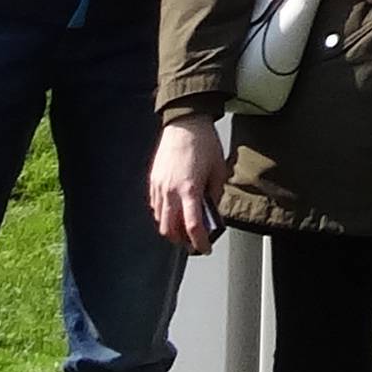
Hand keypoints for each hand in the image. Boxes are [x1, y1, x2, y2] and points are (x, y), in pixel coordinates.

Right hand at [148, 118, 228, 254]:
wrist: (185, 123)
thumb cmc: (204, 144)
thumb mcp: (219, 170)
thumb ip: (215, 194)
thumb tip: (212, 211)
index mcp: (189, 190)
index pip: (193, 227)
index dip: (199, 243)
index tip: (205, 248)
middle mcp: (171, 191)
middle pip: (170, 230)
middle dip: (182, 241)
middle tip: (194, 242)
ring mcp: (159, 186)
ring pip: (160, 220)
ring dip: (172, 229)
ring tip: (184, 229)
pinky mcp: (153, 180)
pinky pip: (155, 206)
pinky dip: (164, 215)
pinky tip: (174, 212)